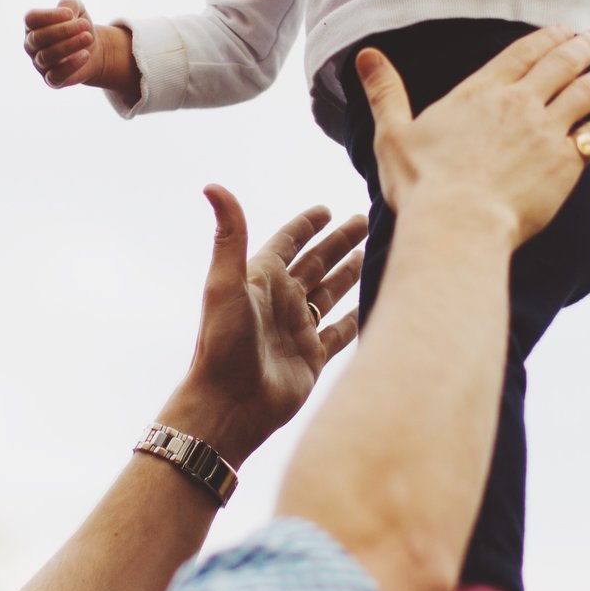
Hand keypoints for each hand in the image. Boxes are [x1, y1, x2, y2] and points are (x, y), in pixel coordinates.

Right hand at [21, 0, 134, 95]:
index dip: (49, 15)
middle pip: (38, 37)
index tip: (70, 13)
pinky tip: (86, 55)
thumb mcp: (77, 9)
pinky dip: (71, 65)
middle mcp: (31, 45)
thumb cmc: (79, 27)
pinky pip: (55, 75)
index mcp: (33, 26)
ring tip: (88, 37)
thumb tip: (67, 13)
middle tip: (85, 25)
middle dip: (62, 30)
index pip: (31, 19)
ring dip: (69, 45)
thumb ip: (70, 5)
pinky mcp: (51, 80)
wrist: (94, 50)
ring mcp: (39, 64)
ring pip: (47, 56)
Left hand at [167, 187, 367, 461]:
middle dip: (340, 242)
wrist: (228, 405)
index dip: (306, 225)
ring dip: (351, 273)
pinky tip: (375, 306)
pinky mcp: (312, 357)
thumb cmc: (221, 345)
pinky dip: (358, 317)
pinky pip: (341, 331)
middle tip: (366, 220)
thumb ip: (229, 235)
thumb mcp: (225, 284)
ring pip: (332, 293)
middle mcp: (281, 301)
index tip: (325, 209)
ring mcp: (298, 329)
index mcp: (262, 280)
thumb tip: (213, 185)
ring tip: (375, 253)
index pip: (288, 243)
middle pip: (317, 262)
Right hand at [355, 26, 589, 247]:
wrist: (458, 223)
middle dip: (585, 46)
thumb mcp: (394, 133)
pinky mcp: (568, 162)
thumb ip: (385, 91)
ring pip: (588, 89)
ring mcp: (548, 131)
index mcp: (481, 91)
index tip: (563, 30)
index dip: (547, 38)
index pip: (523, 52)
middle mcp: (520, 103)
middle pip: (562, 63)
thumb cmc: (422, 185)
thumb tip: (365, 55)